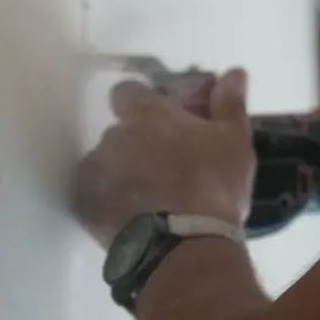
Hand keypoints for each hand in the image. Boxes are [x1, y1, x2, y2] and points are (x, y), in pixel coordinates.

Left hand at [73, 68, 255, 247]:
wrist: (186, 246)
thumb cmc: (213, 186)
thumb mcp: (233, 141)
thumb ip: (229, 103)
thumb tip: (235, 72)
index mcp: (146, 114)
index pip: (127, 91)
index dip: (141, 102)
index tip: (161, 120)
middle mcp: (113, 136)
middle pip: (119, 132)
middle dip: (137, 145)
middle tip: (165, 168)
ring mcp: (95, 172)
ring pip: (105, 165)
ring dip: (122, 174)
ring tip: (150, 200)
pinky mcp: (84, 205)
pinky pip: (93, 196)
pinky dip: (109, 203)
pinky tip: (132, 218)